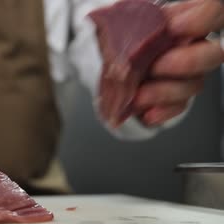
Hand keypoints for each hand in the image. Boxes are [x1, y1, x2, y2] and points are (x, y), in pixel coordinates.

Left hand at [132, 0, 223, 125]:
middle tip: (156, 66)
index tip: (174, 27)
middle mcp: (194, 49)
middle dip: (187, 62)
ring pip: (194, 85)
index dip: (203, 18)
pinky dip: (161, 110)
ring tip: (138, 94)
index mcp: (186, 23)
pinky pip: (178, 108)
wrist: (112, 73)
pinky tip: (145, 111)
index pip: (213, 11)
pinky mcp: (176, 100)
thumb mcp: (124, 26)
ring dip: (165, 91)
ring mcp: (188, 77)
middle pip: (214, 54)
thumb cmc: (122, 43)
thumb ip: (137, 22)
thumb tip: (127, 23)